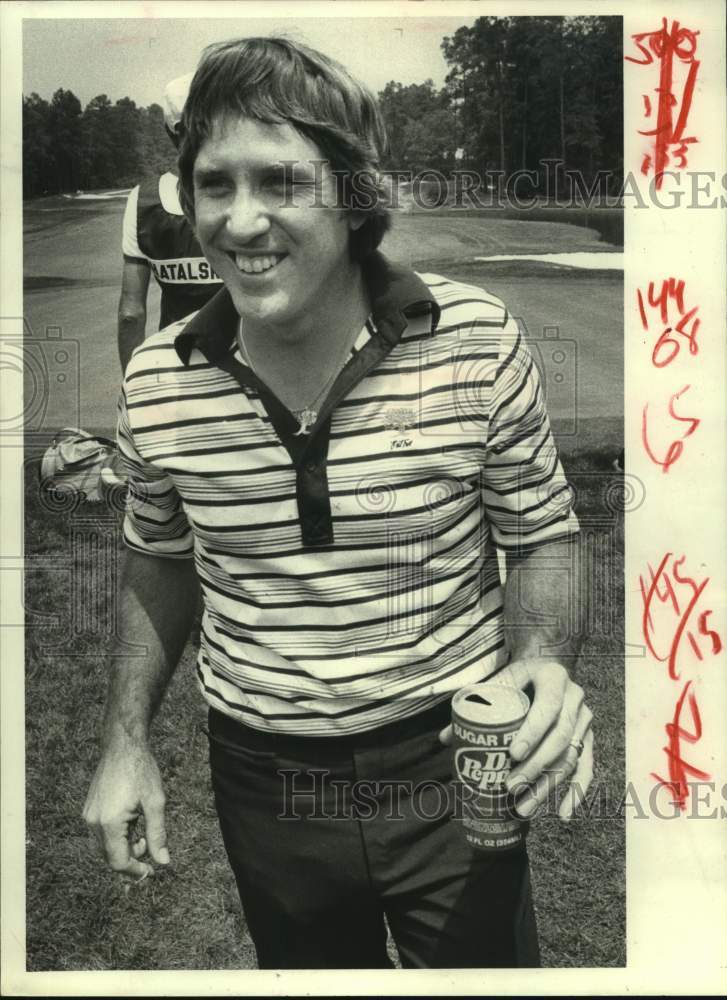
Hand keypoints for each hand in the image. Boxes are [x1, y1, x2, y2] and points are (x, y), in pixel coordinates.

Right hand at [83, 739, 169, 878]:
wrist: (123, 745)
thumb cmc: (142, 770)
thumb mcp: (155, 802)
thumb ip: (158, 834)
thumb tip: (163, 862)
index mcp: (110, 823)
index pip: (119, 862)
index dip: (135, 871)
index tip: (152, 871)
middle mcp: (93, 823)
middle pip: (110, 857)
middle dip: (131, 858)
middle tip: (150, 847)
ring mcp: (88, 815)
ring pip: (104, 846)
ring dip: (123, 846)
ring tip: (142, 830)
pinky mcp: (89, 809)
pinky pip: (101, 833)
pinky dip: (116, 836)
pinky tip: (132, 821)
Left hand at [440, 658, 593, 821]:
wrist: (546, 667)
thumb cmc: (518, 677)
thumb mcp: (500, 679)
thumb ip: (475, 703)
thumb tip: (446, 738)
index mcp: (553, 678)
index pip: (548, 707)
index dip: (533, 732)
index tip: (512, 754)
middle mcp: (575, 698)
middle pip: (560, 737)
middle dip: (535, 766)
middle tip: (510, 786)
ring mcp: (584, 720)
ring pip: (571, 757)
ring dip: (547, 786)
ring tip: (523, 807)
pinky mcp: (587, 738)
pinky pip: (586, 767)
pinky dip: (577, 792)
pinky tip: (563, 813)